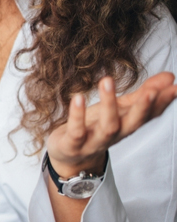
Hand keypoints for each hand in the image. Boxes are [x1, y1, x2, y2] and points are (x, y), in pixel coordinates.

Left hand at [47, 72, 176, 175]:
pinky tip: (77, 98)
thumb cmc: (95, 128)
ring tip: (107, 80)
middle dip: (143, 108)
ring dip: (109, 105)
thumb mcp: (119, 110)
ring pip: (107, 127)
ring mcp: (94, 142)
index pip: (149, 115)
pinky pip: (76, 131)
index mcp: (126, 125)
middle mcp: (114, 135)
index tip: (174, 87)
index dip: (162, 103)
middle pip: (133, 123)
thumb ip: (142, 94)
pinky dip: (77, 116)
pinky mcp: (73, 145)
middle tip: (151, 91)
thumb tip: (169, 77)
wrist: (68, 156)